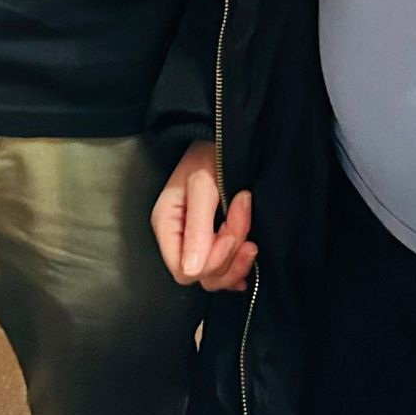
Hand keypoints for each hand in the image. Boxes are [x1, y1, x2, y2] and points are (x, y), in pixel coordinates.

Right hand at [151, 140, 255, 292]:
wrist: (221, 139)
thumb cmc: (208, 155)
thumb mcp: (202, 185)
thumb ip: (198, 227)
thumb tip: (192, 270)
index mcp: (167, 226)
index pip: (183, 270)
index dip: (211, 260)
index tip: (232, 234)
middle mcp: (179, 240)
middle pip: (202, 275)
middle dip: (229, 254)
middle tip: (243, 216)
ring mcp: (196, 243)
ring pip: (216, 275)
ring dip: (238, 257)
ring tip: (248, 225)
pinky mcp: (213, 243)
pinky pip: (224, 269)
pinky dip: (238, 266)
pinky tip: (247, 257)